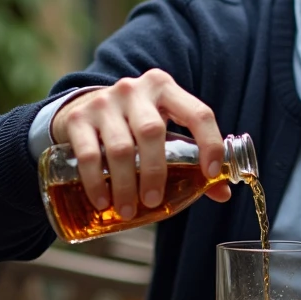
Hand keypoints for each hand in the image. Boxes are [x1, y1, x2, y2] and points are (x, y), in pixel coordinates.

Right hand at [51, 69, 231, 218]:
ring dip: (126, 185)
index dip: (209, 143)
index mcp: (166, 88)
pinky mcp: (78, 118)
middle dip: (155, 172)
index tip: (209, 174)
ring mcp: (104, 102)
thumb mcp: (164, 130)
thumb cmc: (135, 123)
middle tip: (154, 202)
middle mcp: (135, 90)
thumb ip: (192, 157)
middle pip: (152, 132)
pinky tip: (103, 201)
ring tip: (129, 210)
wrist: (84, 107)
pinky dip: (97, 182)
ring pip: (121, 148)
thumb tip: (222, 192)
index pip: (198, 112)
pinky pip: (89, 154)